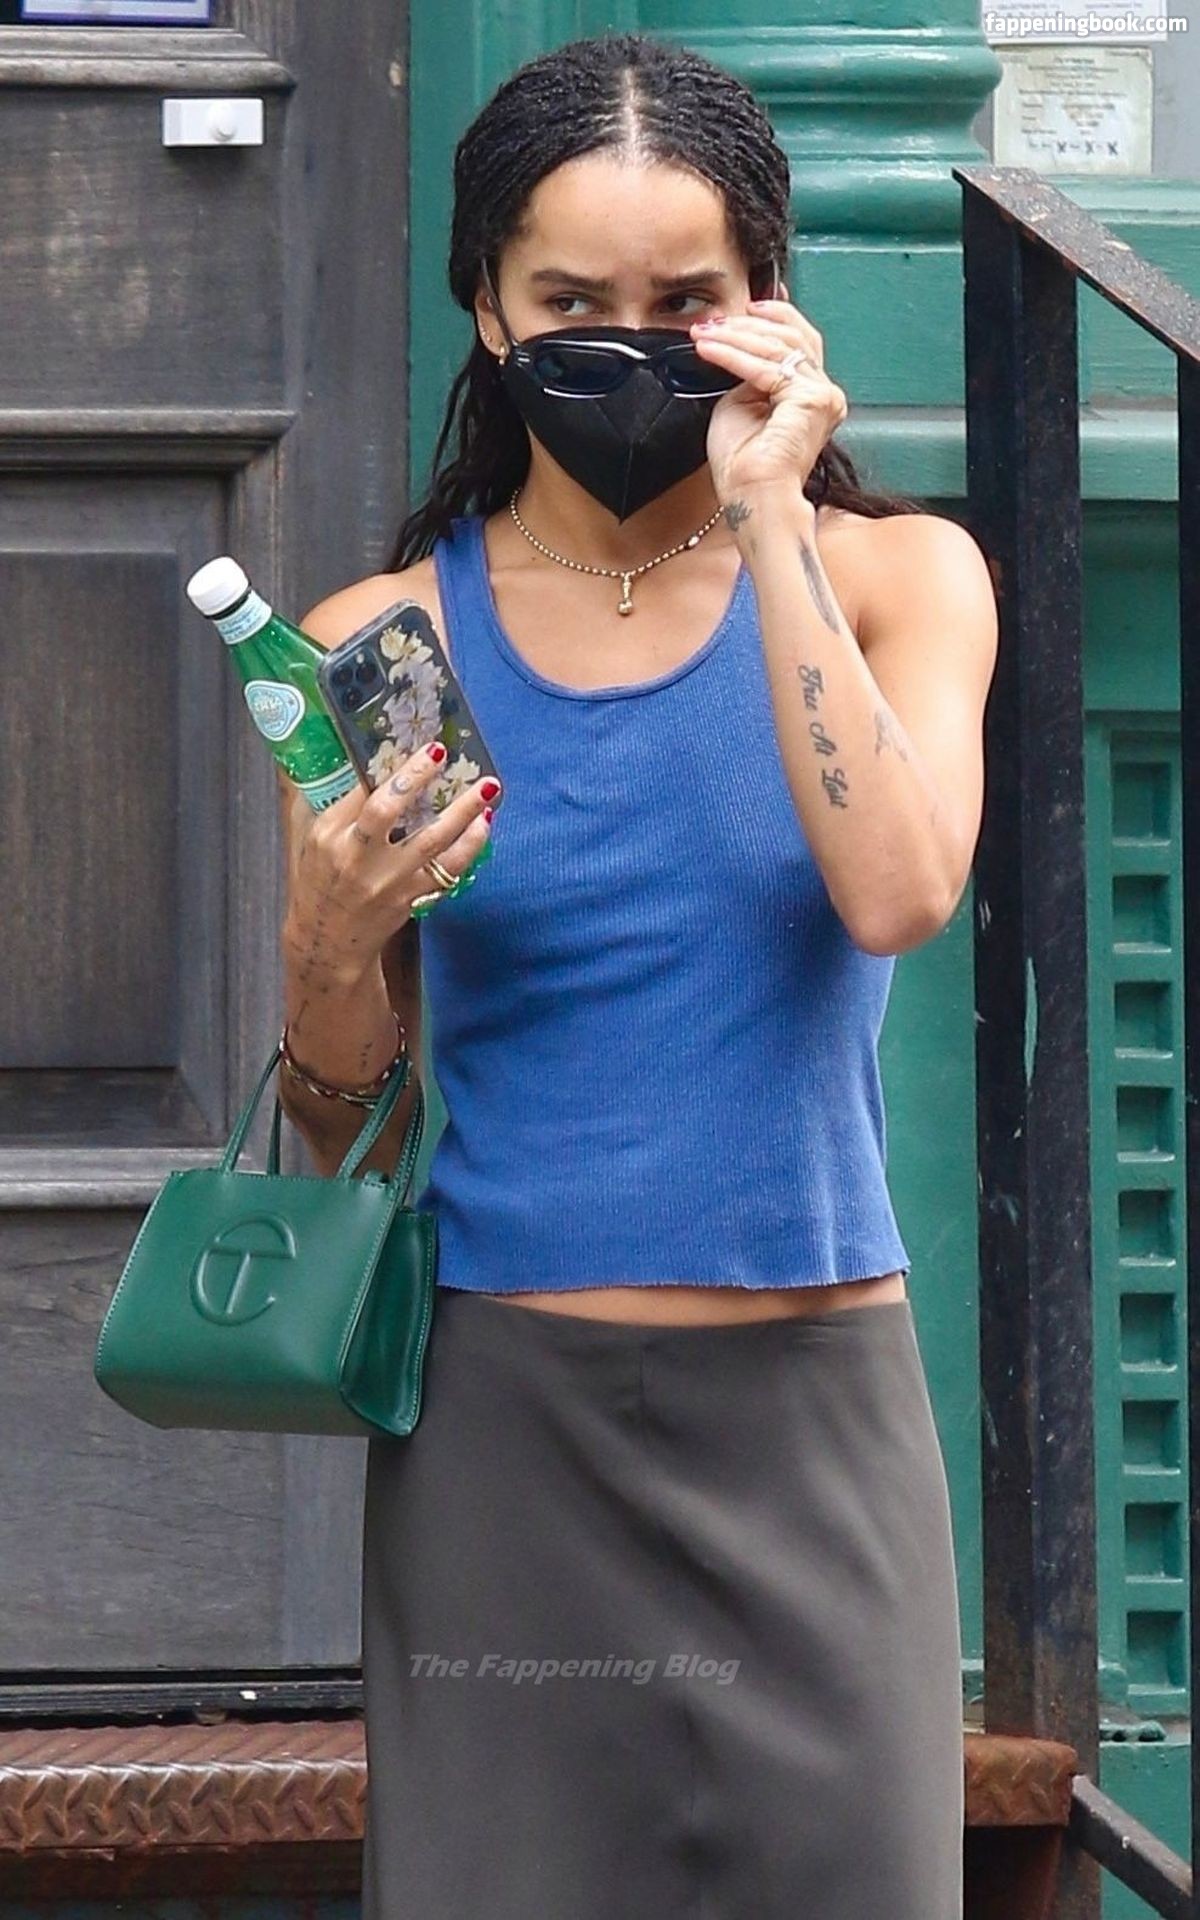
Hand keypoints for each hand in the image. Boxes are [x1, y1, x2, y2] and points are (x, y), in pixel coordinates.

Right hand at [282, 738, 499, 979]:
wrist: (327, 942)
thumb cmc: (317, 881)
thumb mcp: (308, 838)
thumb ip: (324, 799)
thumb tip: (341, 755)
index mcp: (330, 836)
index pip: (362, 794)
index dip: (394, 769)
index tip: (422, 748)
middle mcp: (358, 858)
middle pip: (390, 811)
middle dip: (420, 778)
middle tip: (445, 753)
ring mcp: (388, 882)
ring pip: (432, 842)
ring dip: (464, 813)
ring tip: (489, 789)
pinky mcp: (411, 900)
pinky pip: (448, 871)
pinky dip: (470, 847)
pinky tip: (484, 825)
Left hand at [690, 287, 848, 505]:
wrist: (750, 497)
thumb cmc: (744, 465)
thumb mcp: (740, 403)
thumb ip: (747, 373)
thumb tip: (738, 346)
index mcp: (811, 394)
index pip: (798, 341)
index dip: (771, 317)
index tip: (741, 308)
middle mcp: (824, 392)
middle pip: (791, 337)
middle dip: (747, 325)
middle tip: (712, 322)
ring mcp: (822, 395)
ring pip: (780, 346)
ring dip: (737, 335)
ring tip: (706, 333)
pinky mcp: (811, 400)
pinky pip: (767, 367)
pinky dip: (734, 355)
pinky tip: (711, 349)